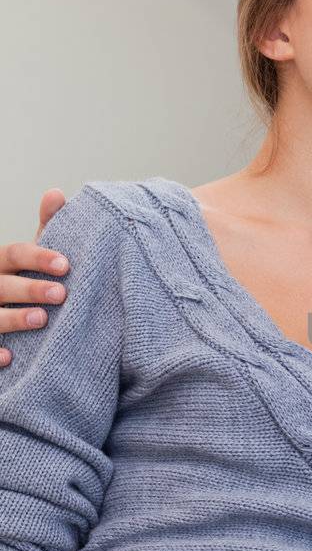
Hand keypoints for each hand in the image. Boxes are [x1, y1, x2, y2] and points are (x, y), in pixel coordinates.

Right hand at [0, 189, 68, 367]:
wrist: (3, 320)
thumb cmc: (18, 282)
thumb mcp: (28, 257)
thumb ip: (45, 228)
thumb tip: (55, 192)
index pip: (13, 253)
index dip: (38, 257)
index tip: (66, 265)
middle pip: (2, 284)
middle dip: (30, 289)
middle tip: (61, 294)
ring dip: (13, 318)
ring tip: (42, 320)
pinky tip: (10, 358)